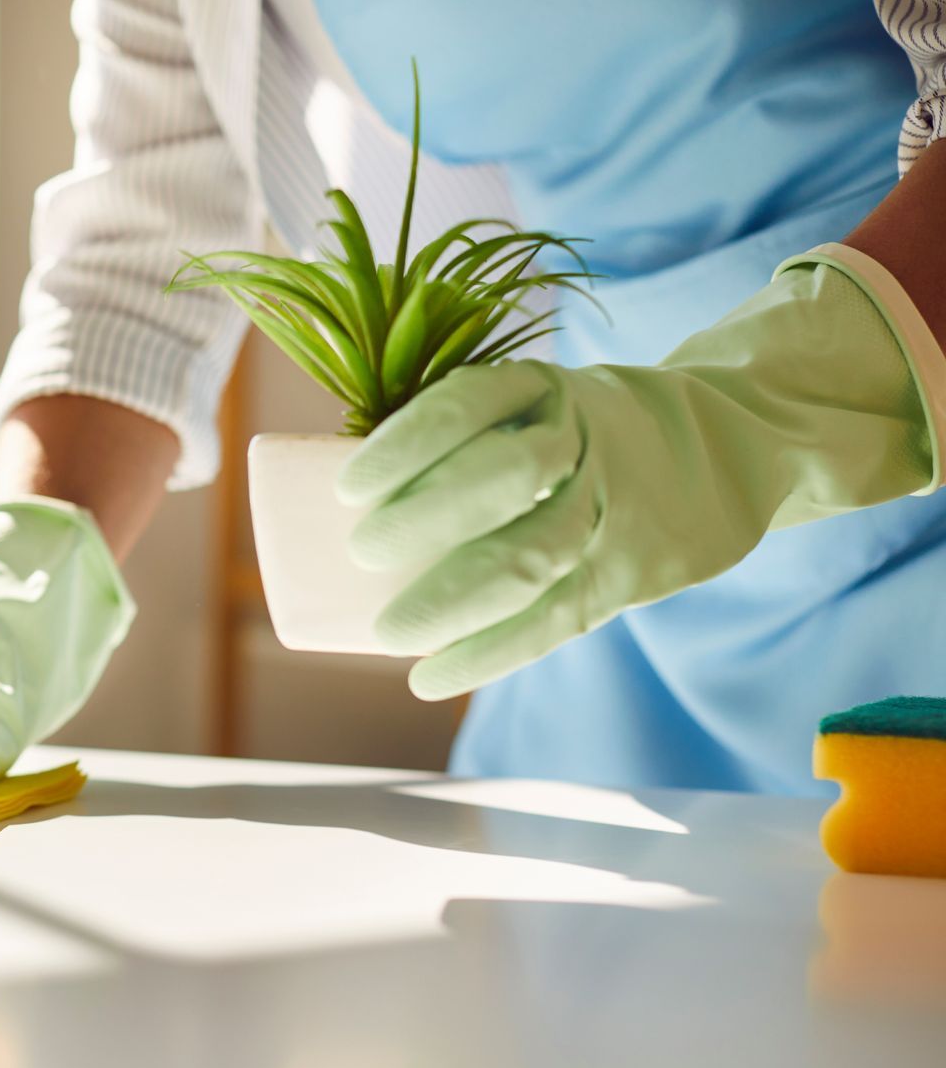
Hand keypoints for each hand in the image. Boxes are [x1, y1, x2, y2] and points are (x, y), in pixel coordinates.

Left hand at [338, 247, 938, 700]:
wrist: (733, 444)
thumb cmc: (585, 432)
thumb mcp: (538, 405)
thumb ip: (464, 443)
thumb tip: (333, 503)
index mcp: (542, 389)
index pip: (469, 405)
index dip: (407, 445)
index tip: (346, 487)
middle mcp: (584, 440)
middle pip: (506, 479)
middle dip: (427, 518)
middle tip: (362, 552)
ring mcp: (618, 505)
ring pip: (534, 556)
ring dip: (453, 600)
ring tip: (389, 633)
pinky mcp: (637, 569)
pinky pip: (559, 618)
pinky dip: (490, 653)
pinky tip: (432, 677)